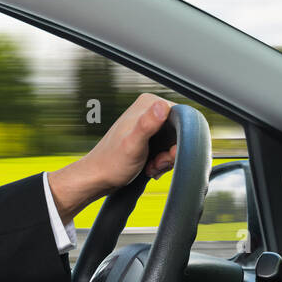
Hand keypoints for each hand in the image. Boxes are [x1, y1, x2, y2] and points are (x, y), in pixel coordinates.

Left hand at [47, 93, 176, 224]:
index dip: (180, 139)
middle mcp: (150, 109)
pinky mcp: (147, 137)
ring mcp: (148, 123)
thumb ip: (147, 124)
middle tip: (156, 163)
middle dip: (171, 152)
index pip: (183, 117)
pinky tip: (149, 167)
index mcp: (149, 103)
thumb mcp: (133, 144)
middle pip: (179, 131)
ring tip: (150, 166)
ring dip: (166, 159)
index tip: (166, 154)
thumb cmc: (112, 163)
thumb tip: (162, 105)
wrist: (98, 178)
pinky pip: (166, 149)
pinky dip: (161, 161)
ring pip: (173, 142)